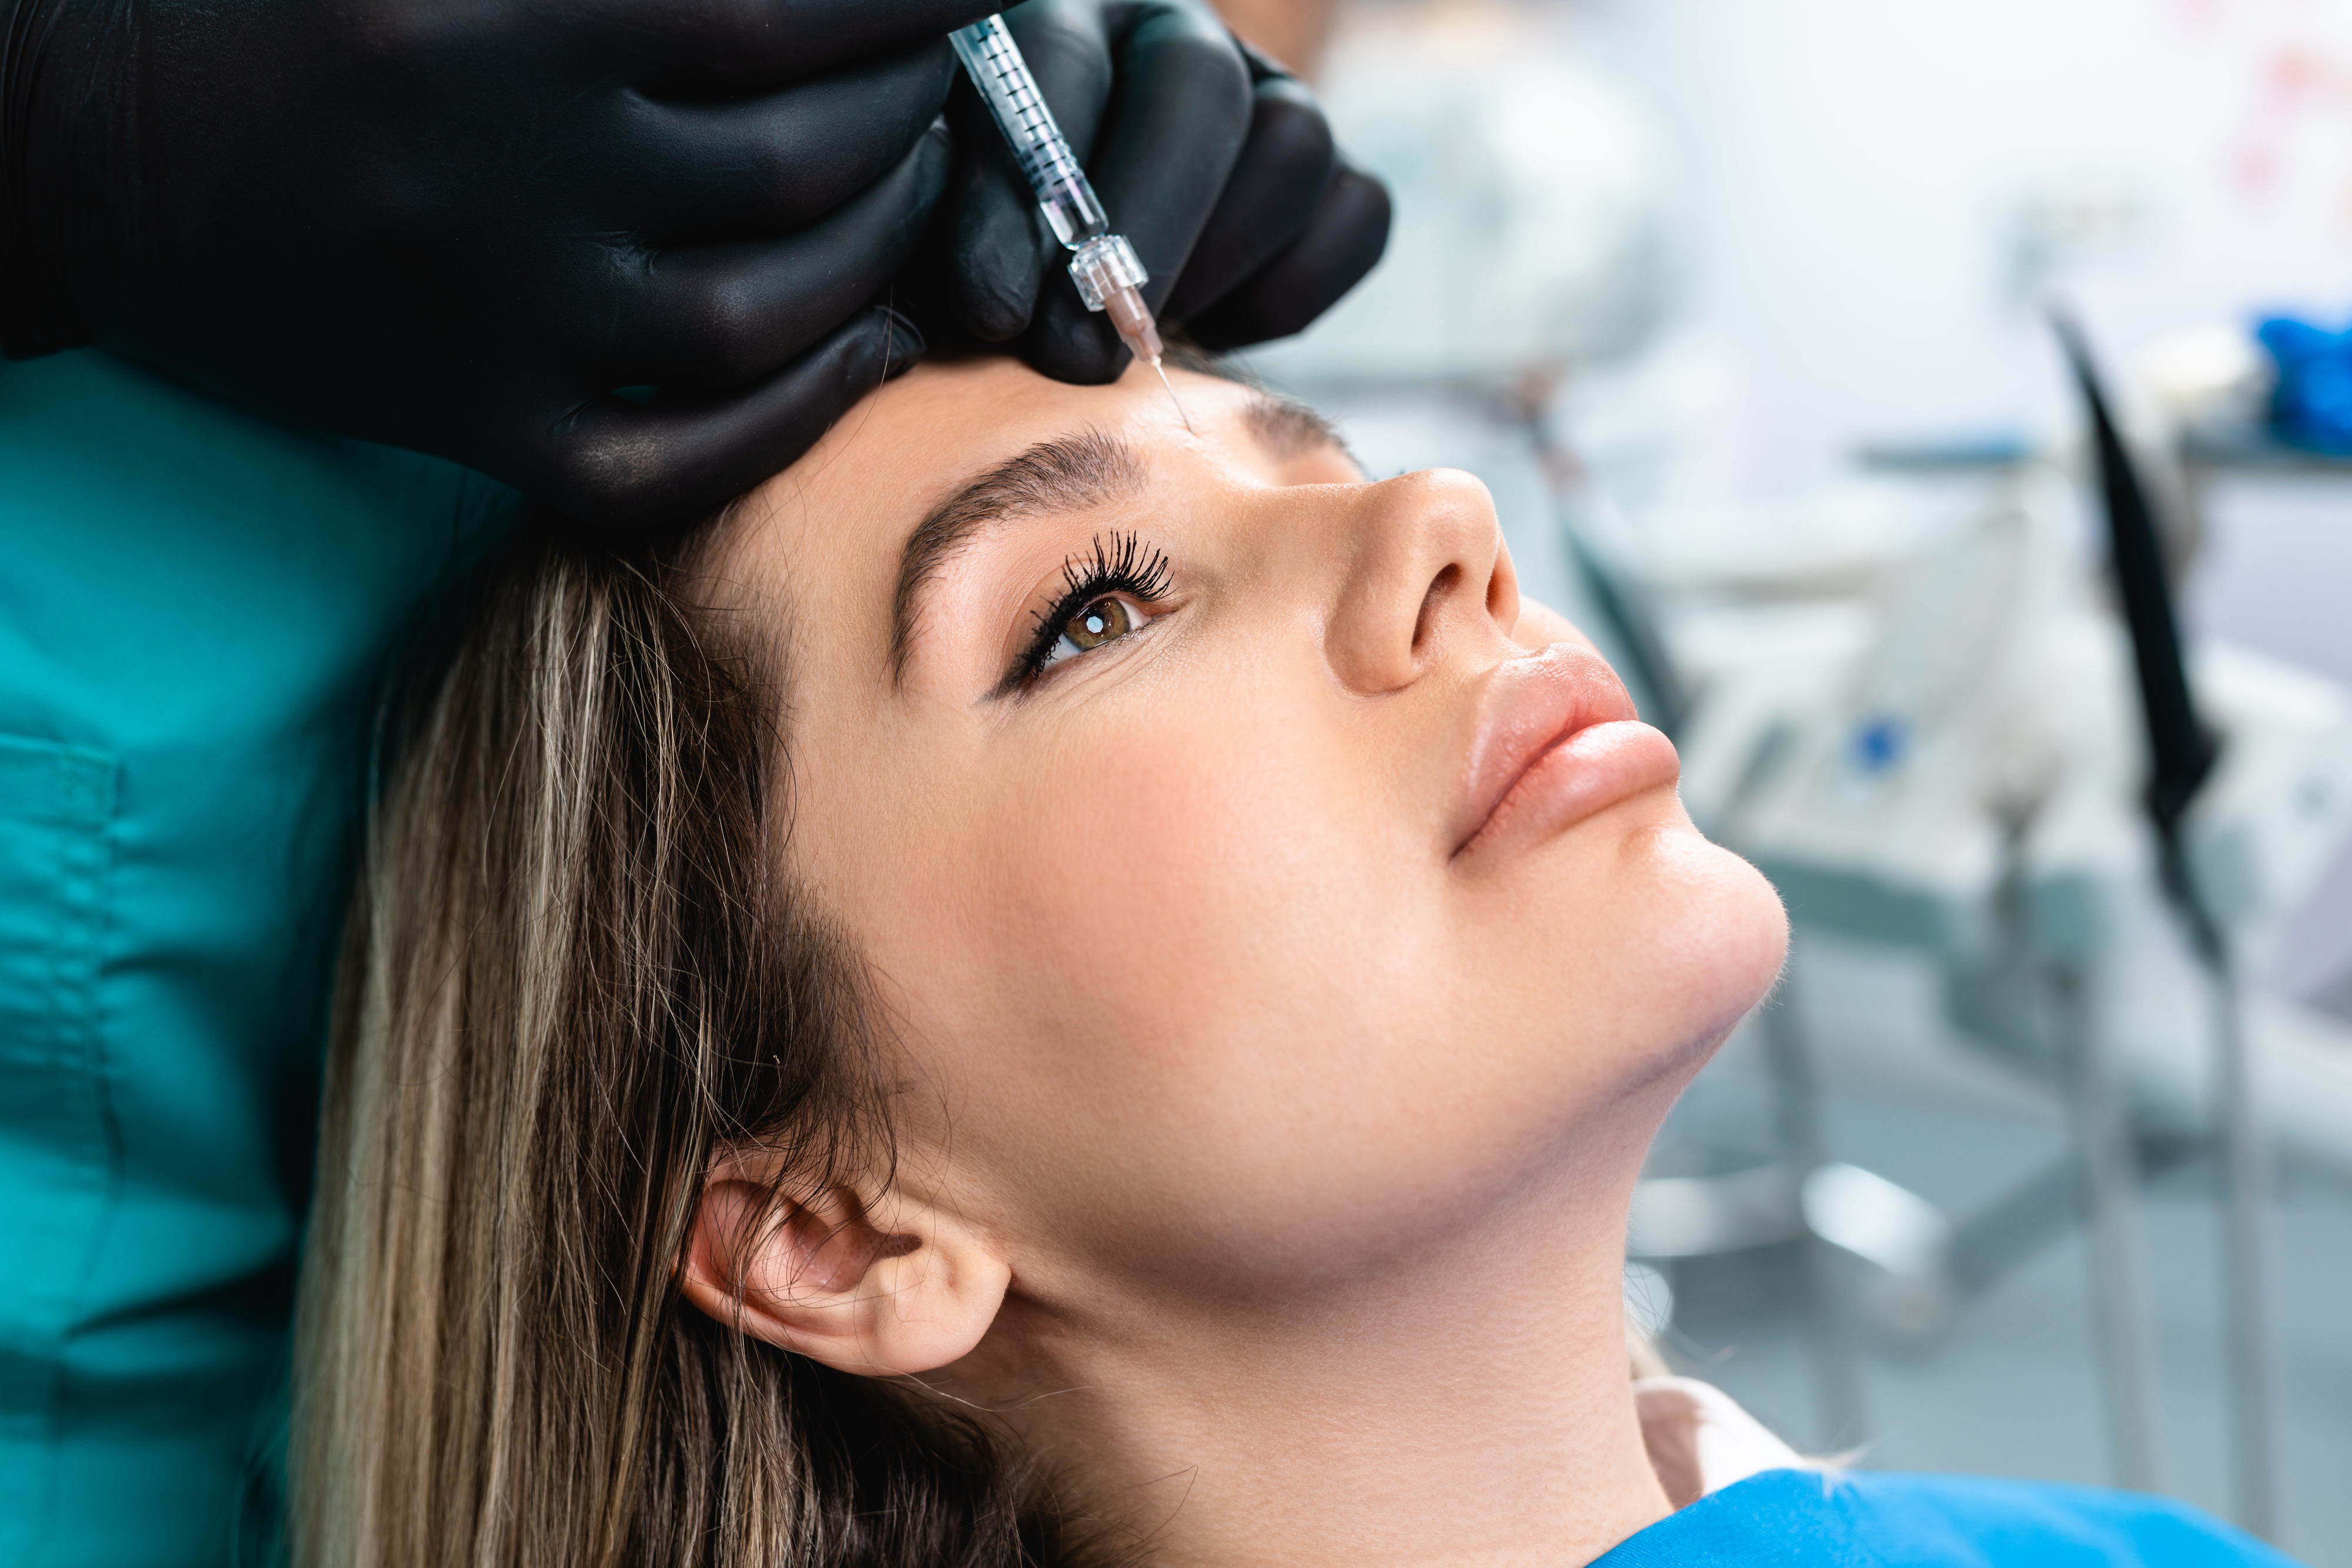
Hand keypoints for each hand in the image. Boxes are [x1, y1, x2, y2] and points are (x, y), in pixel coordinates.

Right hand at [0, 0, 995, 529]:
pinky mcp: (475, 425)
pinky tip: (867, 348)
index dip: (902, 6)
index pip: (772, 14)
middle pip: (794, 165)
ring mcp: (500, 319)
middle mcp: (515, 174)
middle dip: (908, 119)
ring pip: (762, 316)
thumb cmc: (287, 18)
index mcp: (502, 25)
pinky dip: (795, 415)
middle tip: (944, 83)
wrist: (100, 148)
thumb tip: (786, 0)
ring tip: (917, 195)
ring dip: (880, 254)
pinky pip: (676, 458)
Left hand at [930, 0, 1390, 380]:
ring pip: (1294, 143)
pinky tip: (1212, 329)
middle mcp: (1172, 36)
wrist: (1044, 314)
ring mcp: (1265, 100)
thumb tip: (996, 299)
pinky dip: (1290, 291)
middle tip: (1075, 355)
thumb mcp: (921, 243)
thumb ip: (943, 236)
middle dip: (1140, 236)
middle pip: (1198, 88)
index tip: (992, 311)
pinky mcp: (1331, 178)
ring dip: (1215, 261)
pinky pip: (1356, 217)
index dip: (1027, 193)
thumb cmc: (969, 271)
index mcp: (1061, 18)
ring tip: (1143, 342)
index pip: (1061, 62)